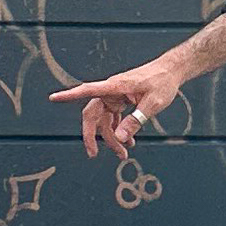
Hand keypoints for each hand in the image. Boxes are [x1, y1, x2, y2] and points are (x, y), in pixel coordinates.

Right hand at [49, 55, 185, 159]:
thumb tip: (119, 138)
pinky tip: (128, 142)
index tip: (53, 98)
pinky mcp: (121, 100)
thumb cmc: (162, 82)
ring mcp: (115, 96)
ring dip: (110, 138)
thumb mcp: (153, 104)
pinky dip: (119, 130)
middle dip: (93, 135)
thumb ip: (136, 120)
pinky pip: (114, 118)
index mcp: (116, 86)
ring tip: (122, 154)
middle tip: (93, 154)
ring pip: (105, 120)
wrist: (172, 71)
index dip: (70, 95)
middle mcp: (111, 91)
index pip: (88, 90)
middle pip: (93, 114)